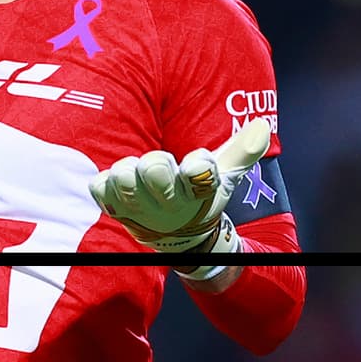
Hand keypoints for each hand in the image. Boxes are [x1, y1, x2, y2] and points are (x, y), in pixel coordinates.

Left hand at [89, 117, 271, 259]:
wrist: (176, 236)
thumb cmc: (198, 195)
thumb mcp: (223, 176)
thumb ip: (242, 151)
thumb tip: (262, 125)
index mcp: (197, 190)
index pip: (200, 173)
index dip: (197, 167)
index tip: (195, 167)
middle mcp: (167, 203)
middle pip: (154, 168)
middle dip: (156, 162)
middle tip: (159, 167)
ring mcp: (137, 207)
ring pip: (123, 175)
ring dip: (128, 171)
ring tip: (136, 175)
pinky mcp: (111, 208)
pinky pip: (98, 187)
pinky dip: (104, 183)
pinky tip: (115, 185)